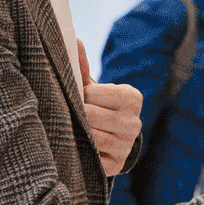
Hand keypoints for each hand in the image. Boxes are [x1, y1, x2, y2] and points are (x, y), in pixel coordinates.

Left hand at [79, 41, 142, 176]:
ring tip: (69, 126)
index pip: (95, 94)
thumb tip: (73, 39)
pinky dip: (79, 151)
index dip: (80, 95)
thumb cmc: (99, 106)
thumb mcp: (95, 87)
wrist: (116, 138)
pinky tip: (76, 144)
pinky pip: (90, 157)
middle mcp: (134, 123)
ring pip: (89, 137)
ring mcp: (126, 146)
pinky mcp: (116, 165)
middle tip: (69, 112)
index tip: (77, 96)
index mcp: (132, 98)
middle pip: (90, 115)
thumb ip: (82, 67)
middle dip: (75, 113)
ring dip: (74, 132)